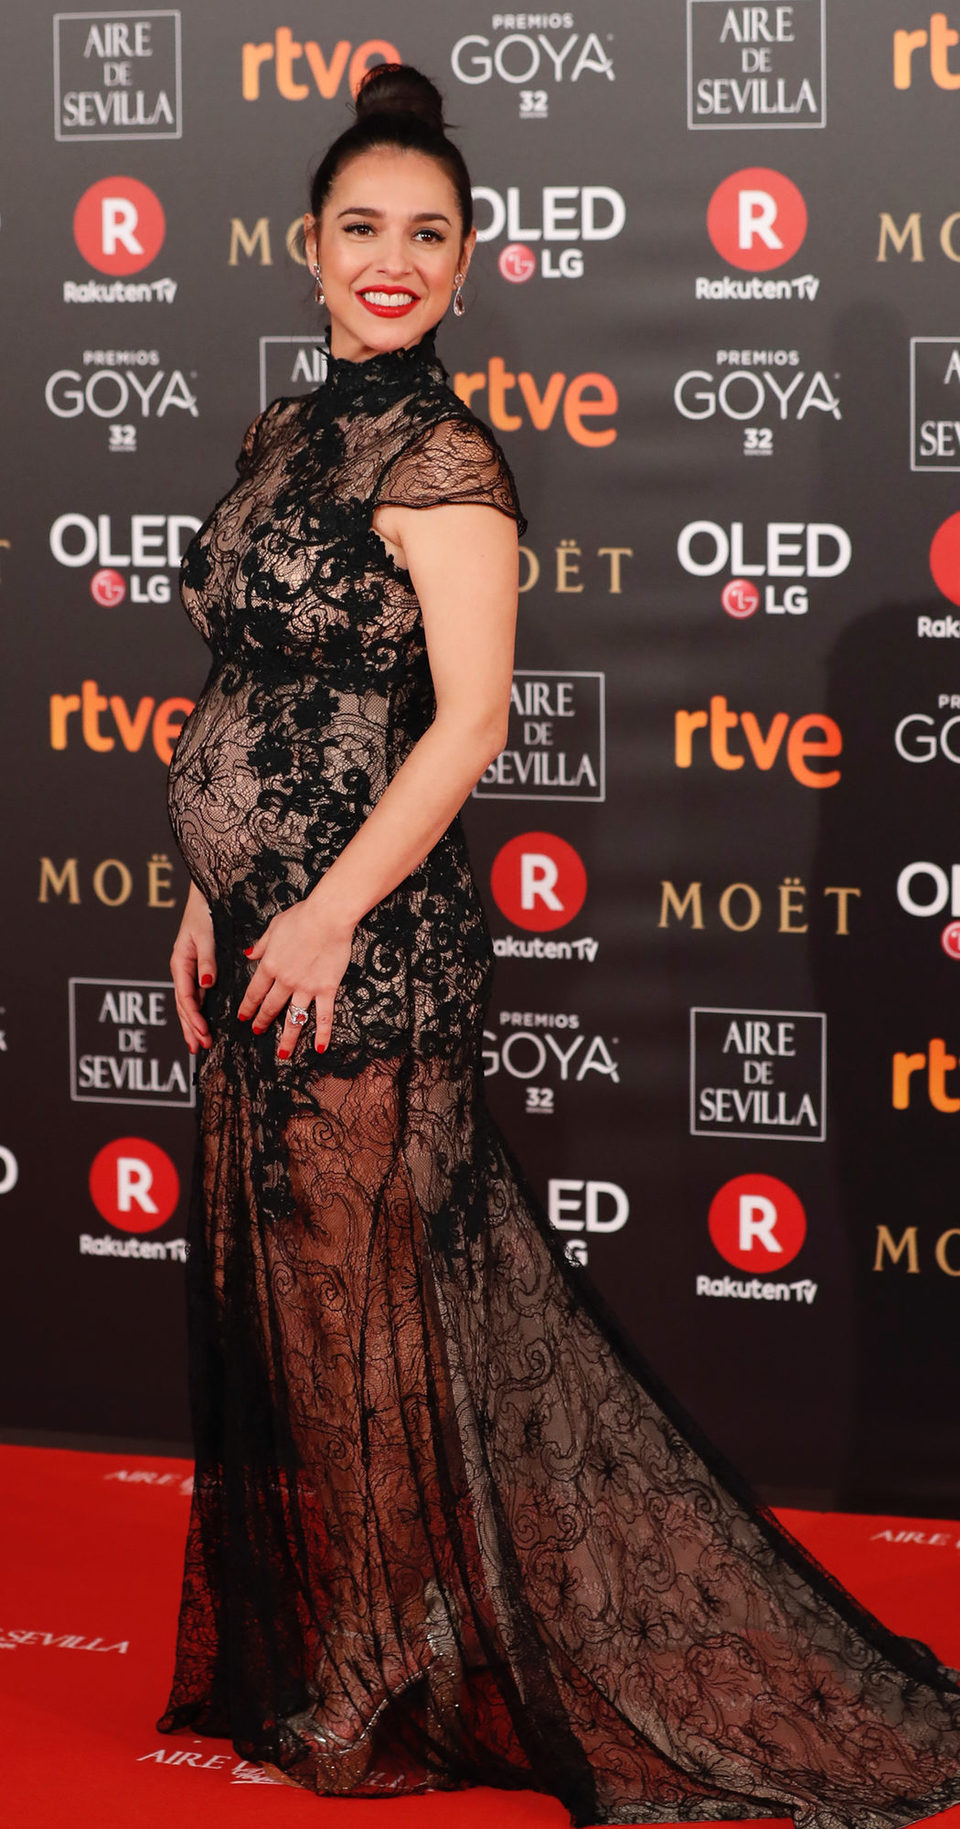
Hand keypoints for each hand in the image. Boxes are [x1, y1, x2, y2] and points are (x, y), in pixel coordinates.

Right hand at [170, 884, 215, 1054]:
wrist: (205, 898)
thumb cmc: (204, 914)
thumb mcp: (205, 937)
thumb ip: (207, 961)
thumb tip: (207, 985)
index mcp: (180, 963)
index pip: (185, 997)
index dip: (194, 1017)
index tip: (204, 1032)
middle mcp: (181, 969)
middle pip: (183, 1006)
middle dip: (191, 1028)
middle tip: (201, 1048)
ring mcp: (187, 970)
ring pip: (187, 1003)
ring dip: (192, 1024)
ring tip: (198, 1044)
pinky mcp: (196, 968)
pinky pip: (194, 995)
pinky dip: (196, 1011)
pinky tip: (200, 1022)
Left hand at [238, 895, 353, 1058]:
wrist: (327, 916)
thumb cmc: (302, 916)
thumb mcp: (274, 927)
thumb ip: (261, 945)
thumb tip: (248, 954)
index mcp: (270, 965)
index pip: (254, 991)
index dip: (247, 1006)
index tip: (242, 1016)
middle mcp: (285, 980)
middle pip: (270, 1006)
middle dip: (262, 1021)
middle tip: (258, 1030)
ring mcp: (306, 987)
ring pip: (294, 1018)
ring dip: (287, 1038)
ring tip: (282, 1053)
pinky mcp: (326, 989)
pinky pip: (324, 1016)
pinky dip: (322, 1034)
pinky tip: (319, 1048)